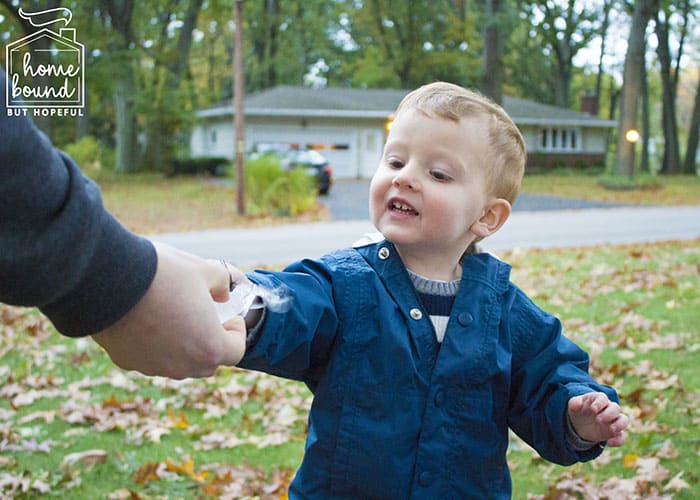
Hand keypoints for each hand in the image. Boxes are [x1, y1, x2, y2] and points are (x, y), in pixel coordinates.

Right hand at [91, 242, 245, 378]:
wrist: (105, 279)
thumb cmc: (162, 275)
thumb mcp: (203, 270)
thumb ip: (223, 283)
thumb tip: (226, 291)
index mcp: (208, 348)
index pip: (235, 352)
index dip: (236, 332)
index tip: (229, 316)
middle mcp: (182, 366)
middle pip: (207, 363)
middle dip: (211, 342)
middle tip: (206, 318)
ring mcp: (152, 367)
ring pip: (177, 363)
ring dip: (183, 345)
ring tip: (175, 315)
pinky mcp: (126, 361)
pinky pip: (149, 357)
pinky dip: (154, 344)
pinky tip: (147, 318)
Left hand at [568, 392, 628, 446]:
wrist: (580, 424)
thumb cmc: (579, 410)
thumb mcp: (573, 406)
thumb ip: (574, 403)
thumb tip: (577, 404)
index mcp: (598, 400)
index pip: (602, 398)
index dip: (599, 402)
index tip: (593, 409)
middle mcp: (608, 408)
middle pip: (615, 408)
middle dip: (609, 414)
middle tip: (598, 420)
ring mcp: (613, 420)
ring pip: (624, 420)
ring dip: (620, 424)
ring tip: (611, 430)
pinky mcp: (615, 432)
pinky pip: (622, 436)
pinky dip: (619, 440)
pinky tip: (609, 443)